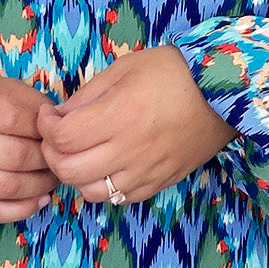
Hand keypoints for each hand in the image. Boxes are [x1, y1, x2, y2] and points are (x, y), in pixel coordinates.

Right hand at [0, 76, 59, 222]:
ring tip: (52, 177)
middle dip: (46, 159)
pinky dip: (21, 210)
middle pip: (15, 156)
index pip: (14, 119)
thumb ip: (27, 100)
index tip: (53, 131)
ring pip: (7, 187)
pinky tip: (39, 199)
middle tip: (59, 157)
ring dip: (40, 185)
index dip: (43, 127)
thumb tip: (58, 121)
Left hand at [35, 46, 239, 205]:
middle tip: (57, 137)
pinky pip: (120, 198)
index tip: (49, 114)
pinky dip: (105, 186)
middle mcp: (129, 150)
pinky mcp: (160, 183)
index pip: (61, 138)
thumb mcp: (123, 69)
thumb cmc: (172, 71)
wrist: (224, 92)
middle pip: (68, 171)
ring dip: (77, 175)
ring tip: (81, 154)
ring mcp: (145, 171)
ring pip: (90, 193)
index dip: (45, 126)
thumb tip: (59, 116)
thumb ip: (87, 95)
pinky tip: (108, 166)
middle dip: (51, 154)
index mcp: (118, 116)